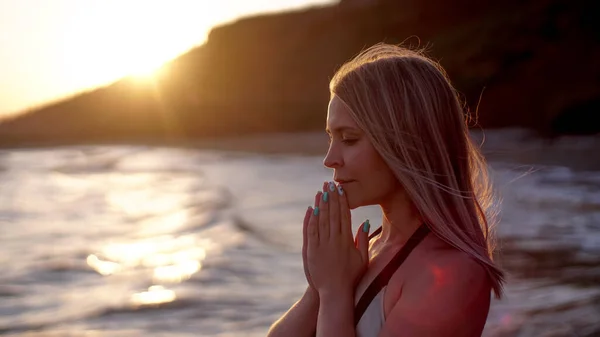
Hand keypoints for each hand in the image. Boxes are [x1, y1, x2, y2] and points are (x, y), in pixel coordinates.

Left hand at [304, 181, 369, 296]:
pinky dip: (310, 220)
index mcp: (346, 241)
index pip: (344, 216)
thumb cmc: (351, 276)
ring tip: (320, 192)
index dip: (342, 201)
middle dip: (331, 198)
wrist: (334, 292)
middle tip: (329, 184)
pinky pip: (311, 232)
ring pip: (321, 220)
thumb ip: (363, 240)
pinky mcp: (311, 251)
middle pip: (332, 214)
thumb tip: (365, 222)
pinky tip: (311, 209)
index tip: (340, 189)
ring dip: (320, 205)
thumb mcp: (362, 259)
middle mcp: (334, 241)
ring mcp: (321, 245)